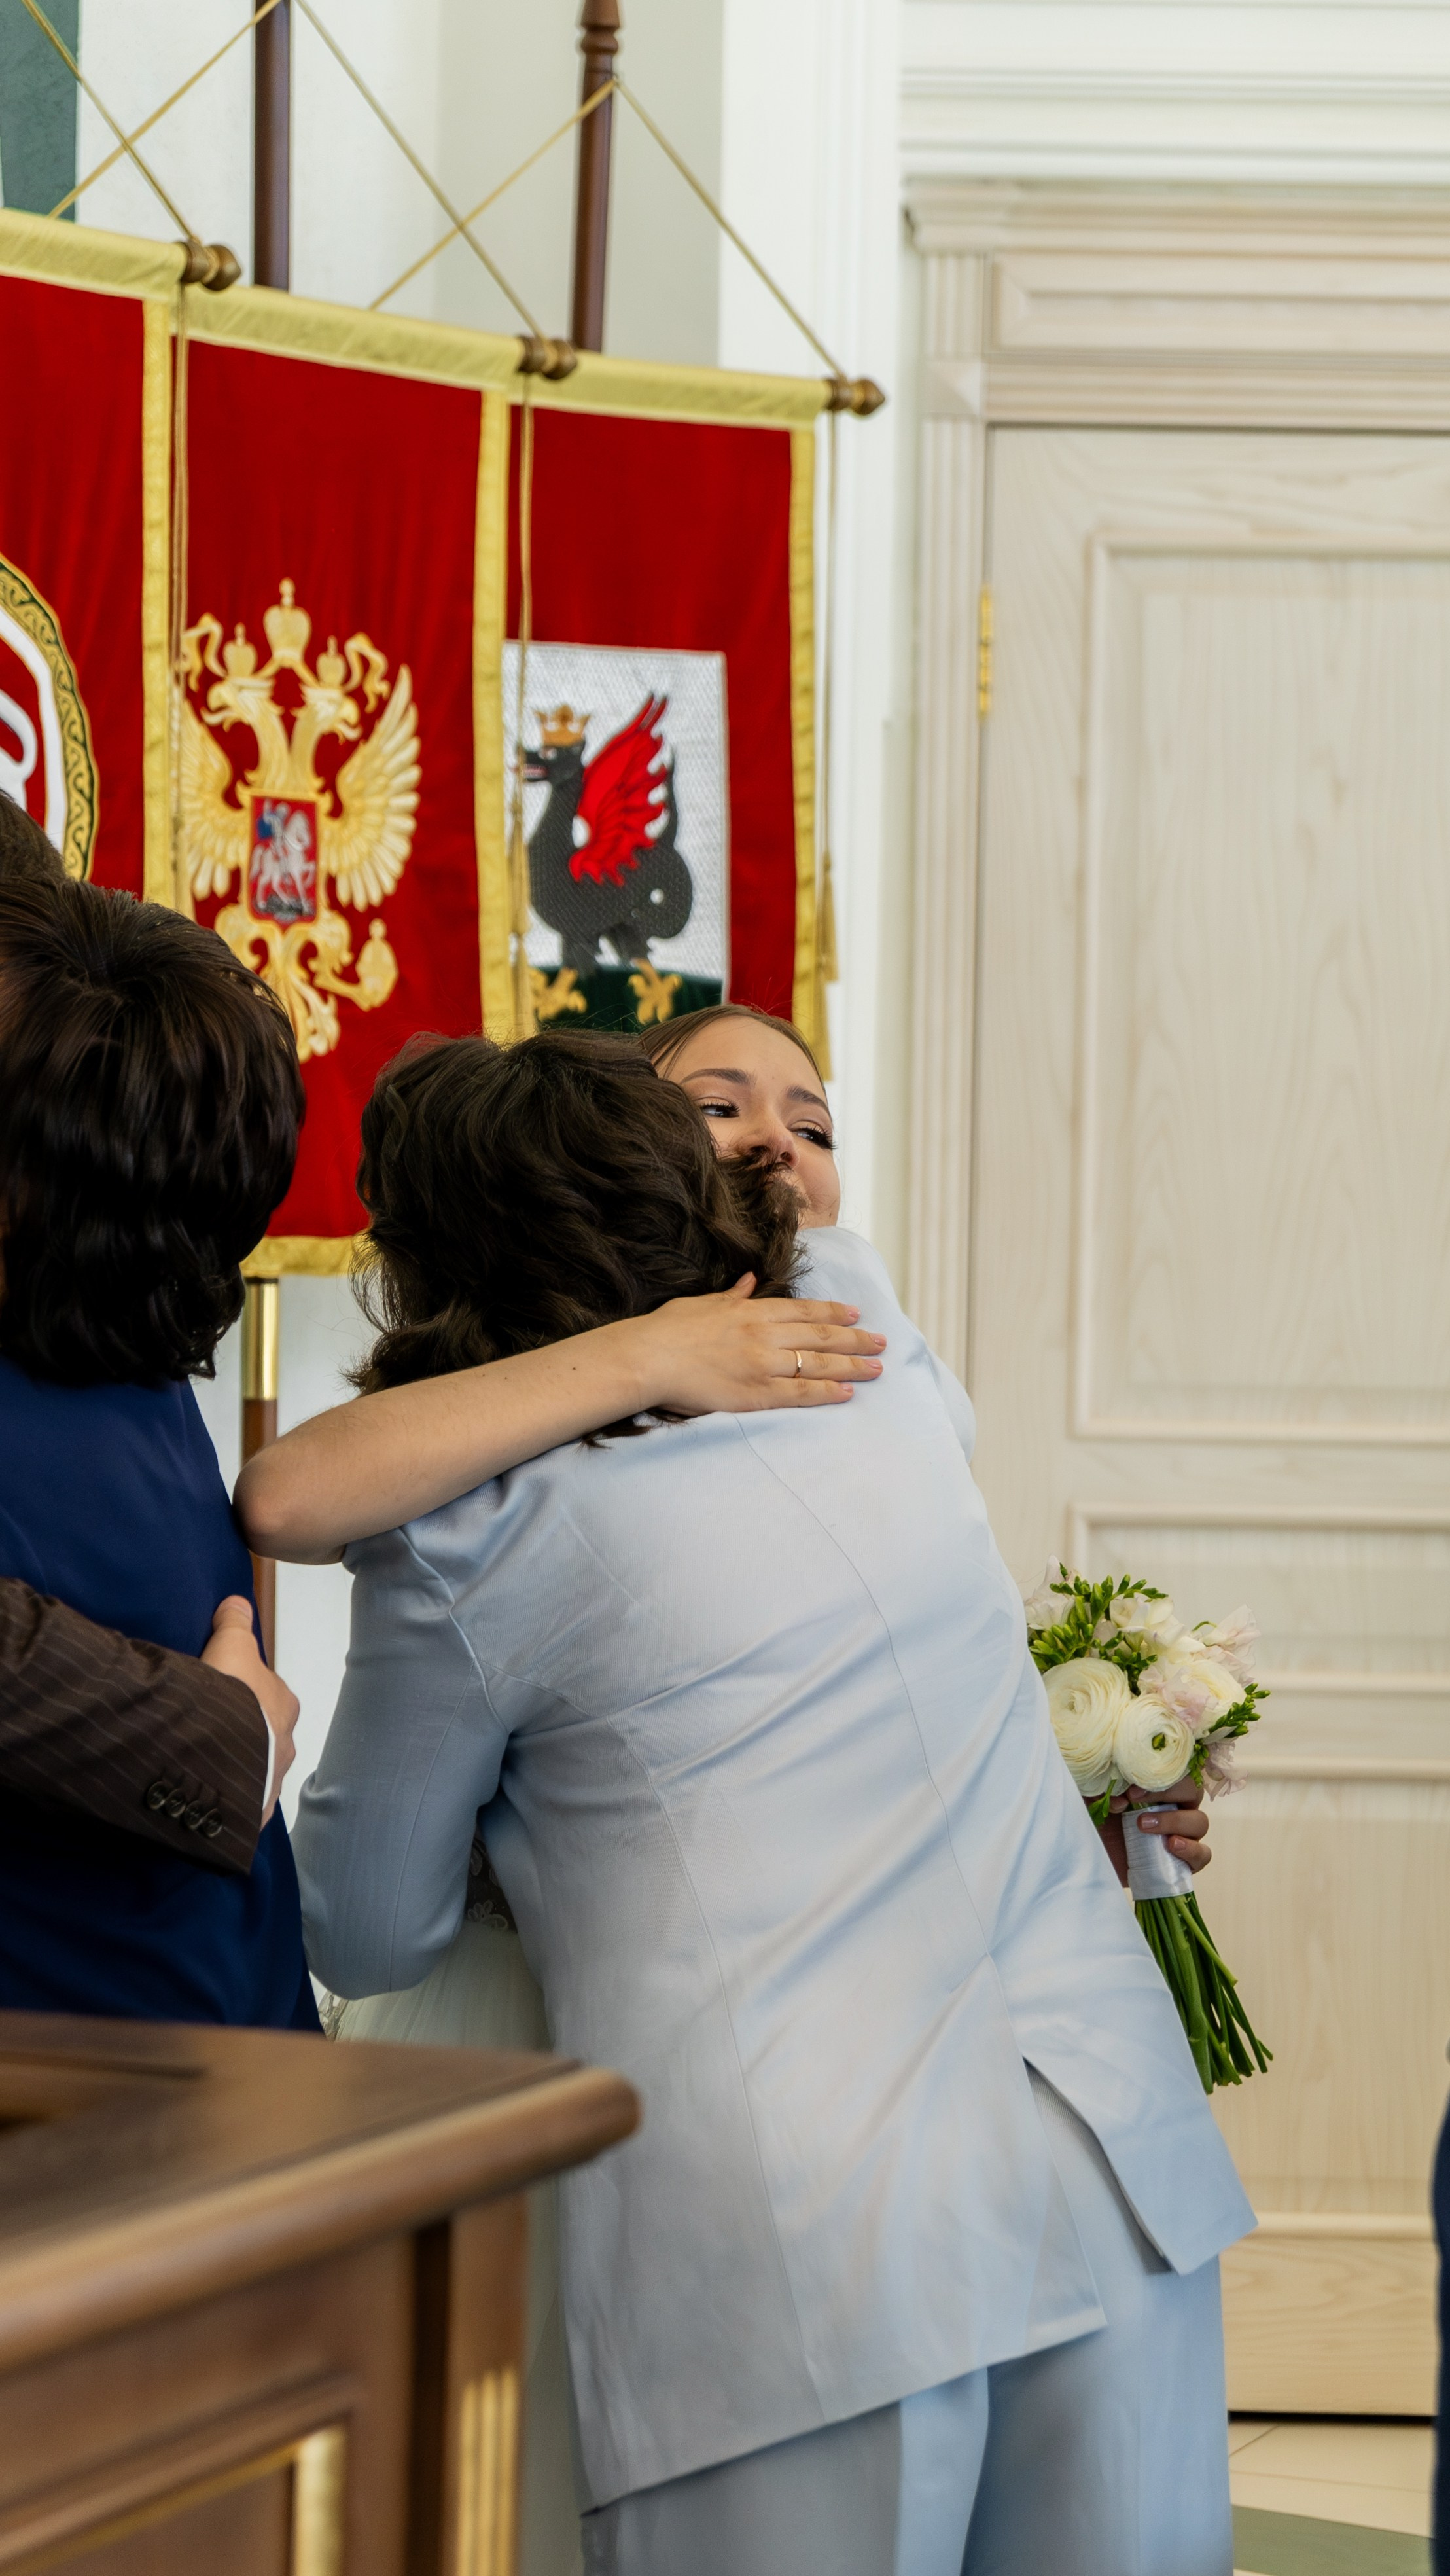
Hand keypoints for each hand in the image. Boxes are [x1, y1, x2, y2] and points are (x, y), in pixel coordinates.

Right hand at [202, 1595, 297, 1823]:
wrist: (220, 1751)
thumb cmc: (231, 1695)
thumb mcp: (231, 1645)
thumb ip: (234, 1623)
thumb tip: (237, 1602)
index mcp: (284, 1706)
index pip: (268, 1696)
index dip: (244, 1693)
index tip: (220, 1693)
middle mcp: (285, 1745)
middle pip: (262, 1735)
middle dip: (241, 1734)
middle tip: (206, 1730)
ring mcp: (270, 1782)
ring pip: (252, 1771)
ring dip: (231, 1769)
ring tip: (198, 1764)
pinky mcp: (251, 1814)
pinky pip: (238, 1805)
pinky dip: (224, 1801)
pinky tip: (202, 1797)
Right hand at [625, 1276, 885, 1416]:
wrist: (647, 1358)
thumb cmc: (668, 1329)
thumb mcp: (704, 1302)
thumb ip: (734, 1295)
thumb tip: (751, 1280)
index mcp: (752, 1311)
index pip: (804, 1310)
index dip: (834, 1312)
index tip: (857, 1313)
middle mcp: (765, 1335)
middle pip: (820, 1336)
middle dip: (855, 1339)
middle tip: (882, 1341)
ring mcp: (763, 1365)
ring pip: (817, 1364)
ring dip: (851, 1365)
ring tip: (877, 1368)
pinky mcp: (755, 1394)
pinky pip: (798, 1394)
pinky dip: (825, 1392)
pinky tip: (847, 1393)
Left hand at [1096, 1776, 1209, 1888]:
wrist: (1089, 1858)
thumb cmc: (1094, 1821)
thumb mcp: (1092, 1796)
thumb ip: (1101, 1781)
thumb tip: (1110, 1770)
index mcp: (1157, 1786)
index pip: (1177, 1768)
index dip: (1160, 1773)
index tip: (1130, 1787)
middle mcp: (1173, 1807)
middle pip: (1193, 1791)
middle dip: (1167, 1792)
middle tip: (1133, 1801)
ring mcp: (1179, 1834)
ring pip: (1200, 1821)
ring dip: (1175, 1821)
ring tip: (1143, 1826)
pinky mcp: (1180, 1861)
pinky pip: (1203, 1855)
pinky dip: (1192, 1850)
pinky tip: (1172, 1846)